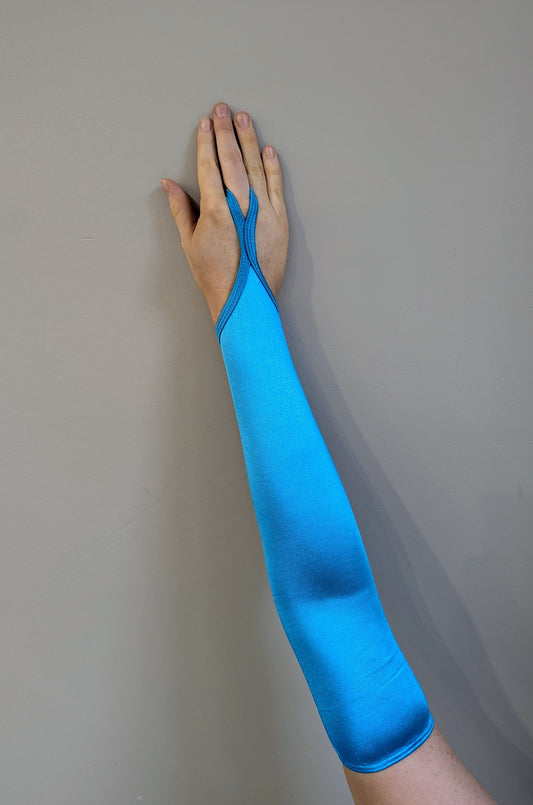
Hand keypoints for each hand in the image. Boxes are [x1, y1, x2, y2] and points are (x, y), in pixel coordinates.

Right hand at [161, 102, 288, 324]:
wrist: (245, 300)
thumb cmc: (214, 276)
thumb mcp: (190, 243)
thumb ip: (181, 210)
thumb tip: (169, 184)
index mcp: (214, 210)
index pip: (209, 166)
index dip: (206, 142)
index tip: (205, 123)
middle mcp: (240, 206)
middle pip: (231, 159)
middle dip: (225, 131)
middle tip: (222, 108)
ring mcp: (262, 211)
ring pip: (254, 167)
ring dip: (248, 140)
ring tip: (243, 118)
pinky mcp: (279, 220)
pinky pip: (275, 186)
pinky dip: (271, 167)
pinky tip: (267, 150)